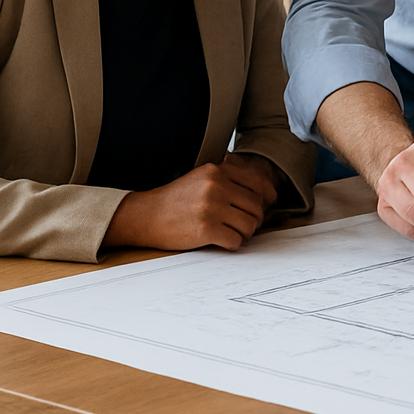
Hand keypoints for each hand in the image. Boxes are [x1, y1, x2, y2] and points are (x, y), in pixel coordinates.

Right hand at [103, 153, 280, 251]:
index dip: (267, 197)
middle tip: (245, 224)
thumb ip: (231, 179)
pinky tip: (223, 240)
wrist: (145, 216)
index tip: (266, 206)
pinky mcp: (205, 229)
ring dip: (246, 233)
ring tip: (233, 232)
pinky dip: (234, 243)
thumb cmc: (177, 200)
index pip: (259, 182)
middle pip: (257, 206)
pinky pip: (236, 240)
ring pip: (250, 225)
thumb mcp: (202, 178)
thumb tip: (268, 193)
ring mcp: (211, 208)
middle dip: (255, 219)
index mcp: (217, 170)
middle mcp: (216, 186)